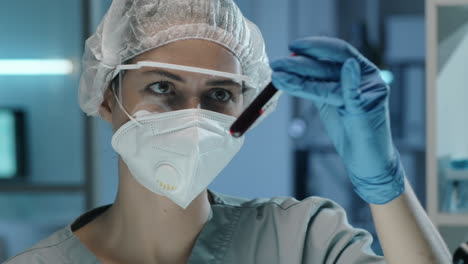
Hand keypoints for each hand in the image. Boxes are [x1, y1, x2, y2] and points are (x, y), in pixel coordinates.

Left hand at [270, 36, 404, 203]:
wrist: (364, 160)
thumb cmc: (347, 129)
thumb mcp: (327, 101)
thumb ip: (315, 83)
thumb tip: (289, 68)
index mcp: (358, 70)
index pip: (335, 51)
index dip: (314, 46)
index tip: (291, 47)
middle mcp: (366, 76)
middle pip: (330, 64)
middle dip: (300, 63)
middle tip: (277, 64)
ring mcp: (370, 90)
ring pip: (331, 80)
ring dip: (302, 76)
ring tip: (279, 75)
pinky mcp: (370, 107)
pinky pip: (354, 93)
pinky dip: (350, 80)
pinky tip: (346, 68)